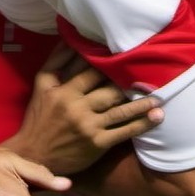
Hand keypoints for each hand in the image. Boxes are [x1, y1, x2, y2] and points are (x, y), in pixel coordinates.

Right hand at [7, 46, 162, 174]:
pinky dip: (142, 124)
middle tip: (150, 74)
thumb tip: (71, 40)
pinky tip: (156, 116)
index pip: (91, 72)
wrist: (34, 155)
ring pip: (121, 110)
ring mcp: (89, 126)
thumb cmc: (38, 118)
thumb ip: (56, 62)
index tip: (127, 56)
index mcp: (63, 91)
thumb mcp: (42, 86)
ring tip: (159, 96)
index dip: (110, 64)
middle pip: (109, 90)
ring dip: (142, 103)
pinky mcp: (98, 144)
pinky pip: (124, 132)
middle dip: (129, 82)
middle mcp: (77, 107)